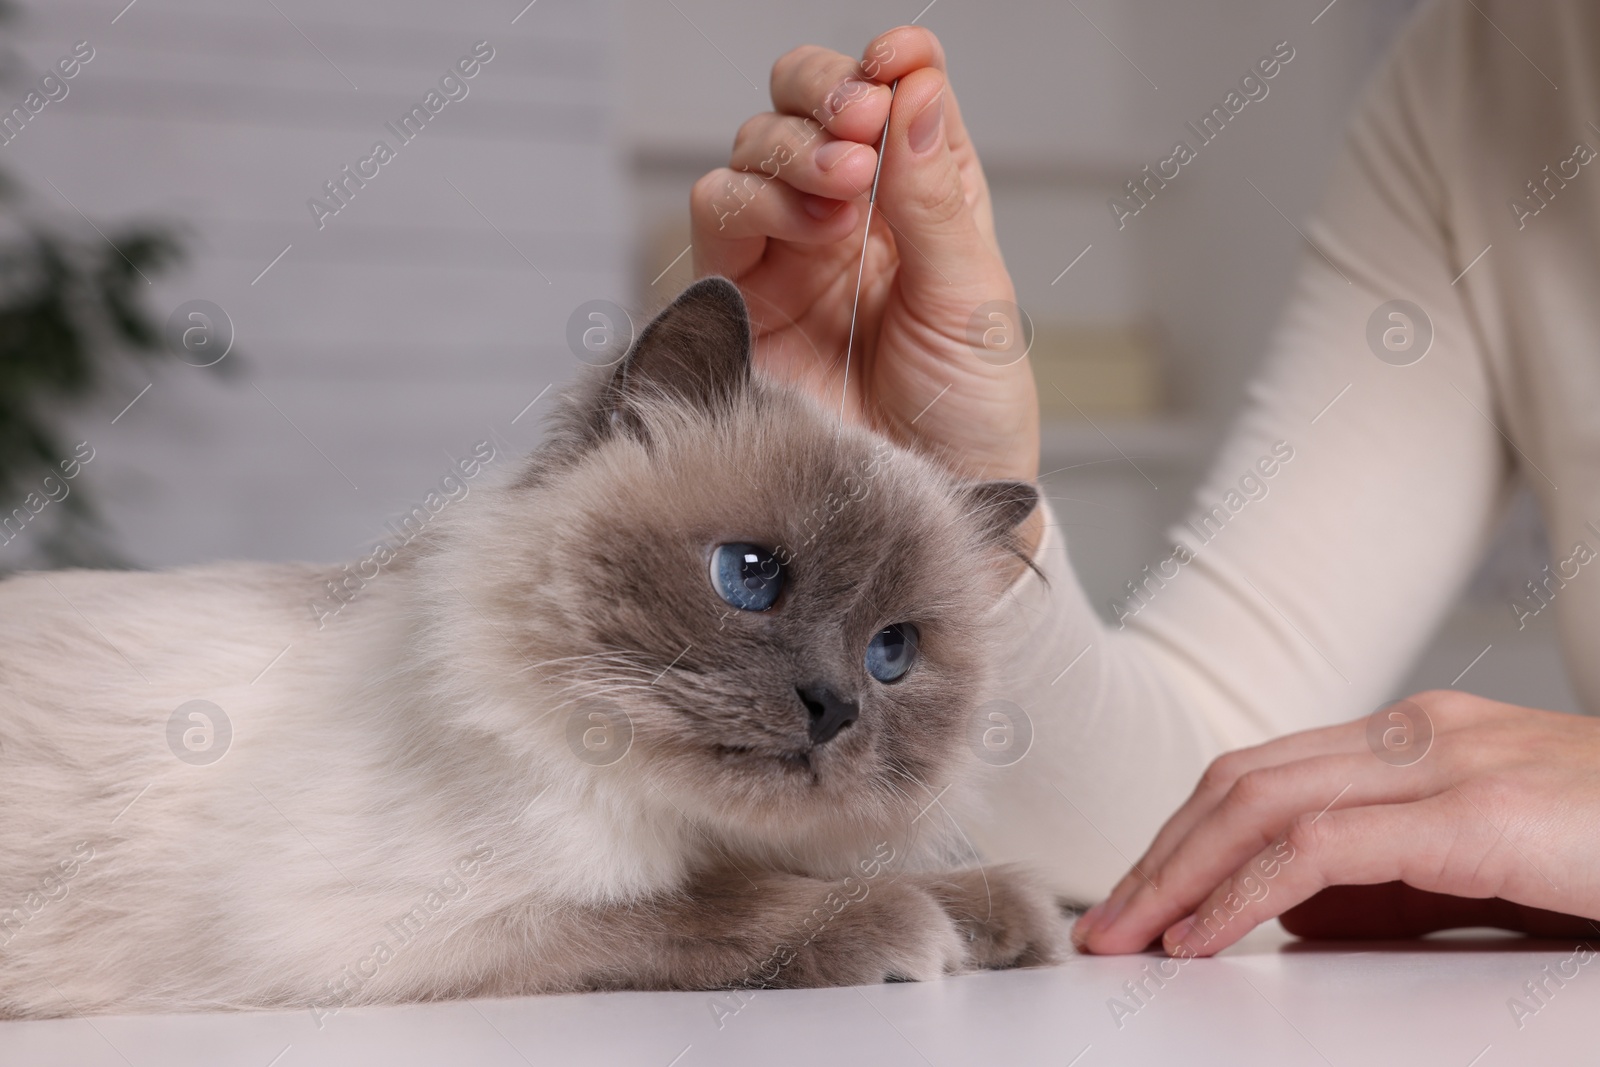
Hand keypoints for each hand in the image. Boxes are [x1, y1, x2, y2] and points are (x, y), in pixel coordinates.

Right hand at [689, 27, 1039, 539]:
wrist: (925, 508)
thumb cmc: (968, 416)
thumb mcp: (974, 300)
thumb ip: (936, 197)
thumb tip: (917, 86)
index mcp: (920, 203)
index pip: (894, 98)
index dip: (891, 65)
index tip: (899, 62)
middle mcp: (849, 219)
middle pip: (807, 104)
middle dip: (826, 90)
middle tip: (860, 122)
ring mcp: (789, 255)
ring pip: (756, 150)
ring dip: (794, 147)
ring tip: (844, 187)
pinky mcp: (740, 299)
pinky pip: (719, 217)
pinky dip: (756, 200)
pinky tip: (811, 227)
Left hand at [1072, 690, 1599, 956]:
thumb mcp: (1481, 876)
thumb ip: (1388, 889)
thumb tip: (1285, 917)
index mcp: (1413, 742)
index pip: (1260, 775)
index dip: (1183, 836)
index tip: (1135, 897)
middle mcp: (1415, 735)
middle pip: (1239, 780)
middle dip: (1159, 853)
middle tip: (1104, 924)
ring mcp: (1443, 763)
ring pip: (1260, 801)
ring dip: (1179, 871)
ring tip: (1130, 935)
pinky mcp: (1474, 812)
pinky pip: (1319, 847)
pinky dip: (1245, 891)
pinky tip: (1206, 937)